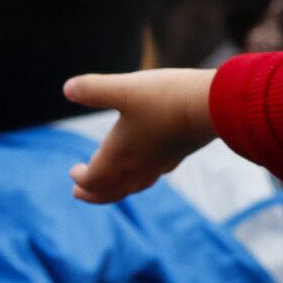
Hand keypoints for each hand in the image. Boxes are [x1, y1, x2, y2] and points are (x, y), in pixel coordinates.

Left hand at [64, 69, 217, 203]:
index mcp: (120, 154)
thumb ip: (93, 88)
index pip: (93, 180)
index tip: (73, 170)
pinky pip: (155, 174)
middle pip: (111, 192)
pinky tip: (148, 163)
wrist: (214, 104)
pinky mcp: (180, 153)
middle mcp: (139, 165)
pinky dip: (142, 177)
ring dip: (116, 190)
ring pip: (134, 186)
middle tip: (81, 193)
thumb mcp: (125, 88)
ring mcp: (161, 161)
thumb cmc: (167, 97)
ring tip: (111, 185)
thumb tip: (68, 88)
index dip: (80, 179)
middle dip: (94, 194)